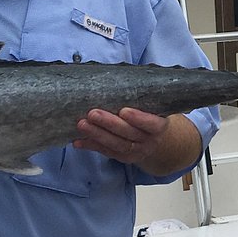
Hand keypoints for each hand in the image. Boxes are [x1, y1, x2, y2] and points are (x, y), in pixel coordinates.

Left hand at [74, 108, 201, 174]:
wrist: (158, 141)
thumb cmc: (151, 116)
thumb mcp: (153, 108)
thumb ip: (140, 98)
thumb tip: (115, 79)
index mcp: (159, 126)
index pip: (151, 124)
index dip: (138, 118)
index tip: (124, 110)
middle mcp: (149, 141)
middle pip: (128, 133)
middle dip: (109, 124)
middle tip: (92, 114)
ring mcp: (136, 151)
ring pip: (116, 145)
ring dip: (97, 135)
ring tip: (82, 125)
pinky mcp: (124, 158)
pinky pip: (107, 152)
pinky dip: (91, 145)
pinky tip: (78, 141)